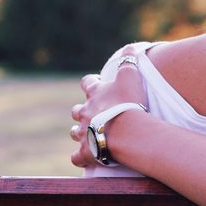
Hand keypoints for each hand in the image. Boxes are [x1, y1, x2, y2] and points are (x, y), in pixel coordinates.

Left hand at [70, 45, 147, 167]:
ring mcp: (83, 133)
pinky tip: (84, 157)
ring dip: (80, 132)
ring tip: (88, 134)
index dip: (91, 83)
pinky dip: (80, 156)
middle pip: (77, 110)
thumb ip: (129, 60)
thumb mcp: (130, 76)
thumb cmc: (128, 103)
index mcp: (95, 95)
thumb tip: (130, 47)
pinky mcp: (86, 152)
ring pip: (75, 132)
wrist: (126, 131)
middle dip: (82, 111)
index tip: (97, 83)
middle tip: (93, 113)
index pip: (88, 83)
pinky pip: (78, 157)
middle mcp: (85, 113)